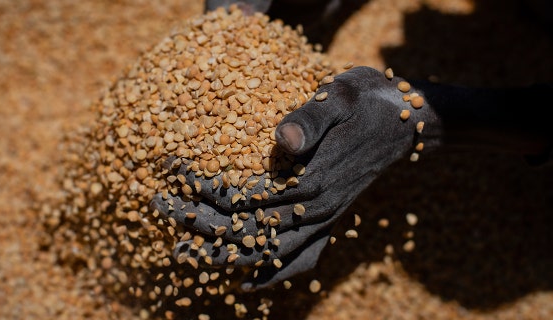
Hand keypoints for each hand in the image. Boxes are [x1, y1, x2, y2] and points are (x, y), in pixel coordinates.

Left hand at [151, 66, 440, 290]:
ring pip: (267, 253)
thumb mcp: (342, 96)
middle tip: (159, 205)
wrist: (407, 121)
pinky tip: (246, 288)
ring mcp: (324, 221)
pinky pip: (302, 262)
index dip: (205, 188)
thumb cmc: (368, 102)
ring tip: (182, 253)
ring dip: (222, 255)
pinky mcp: (329, 222)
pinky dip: (273, 277)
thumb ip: (311, 119)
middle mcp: (316, 210)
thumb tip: (282, 141)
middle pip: (248, 228)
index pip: (245, 196)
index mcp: (312, 181)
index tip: (173, 174)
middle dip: (199, 220)